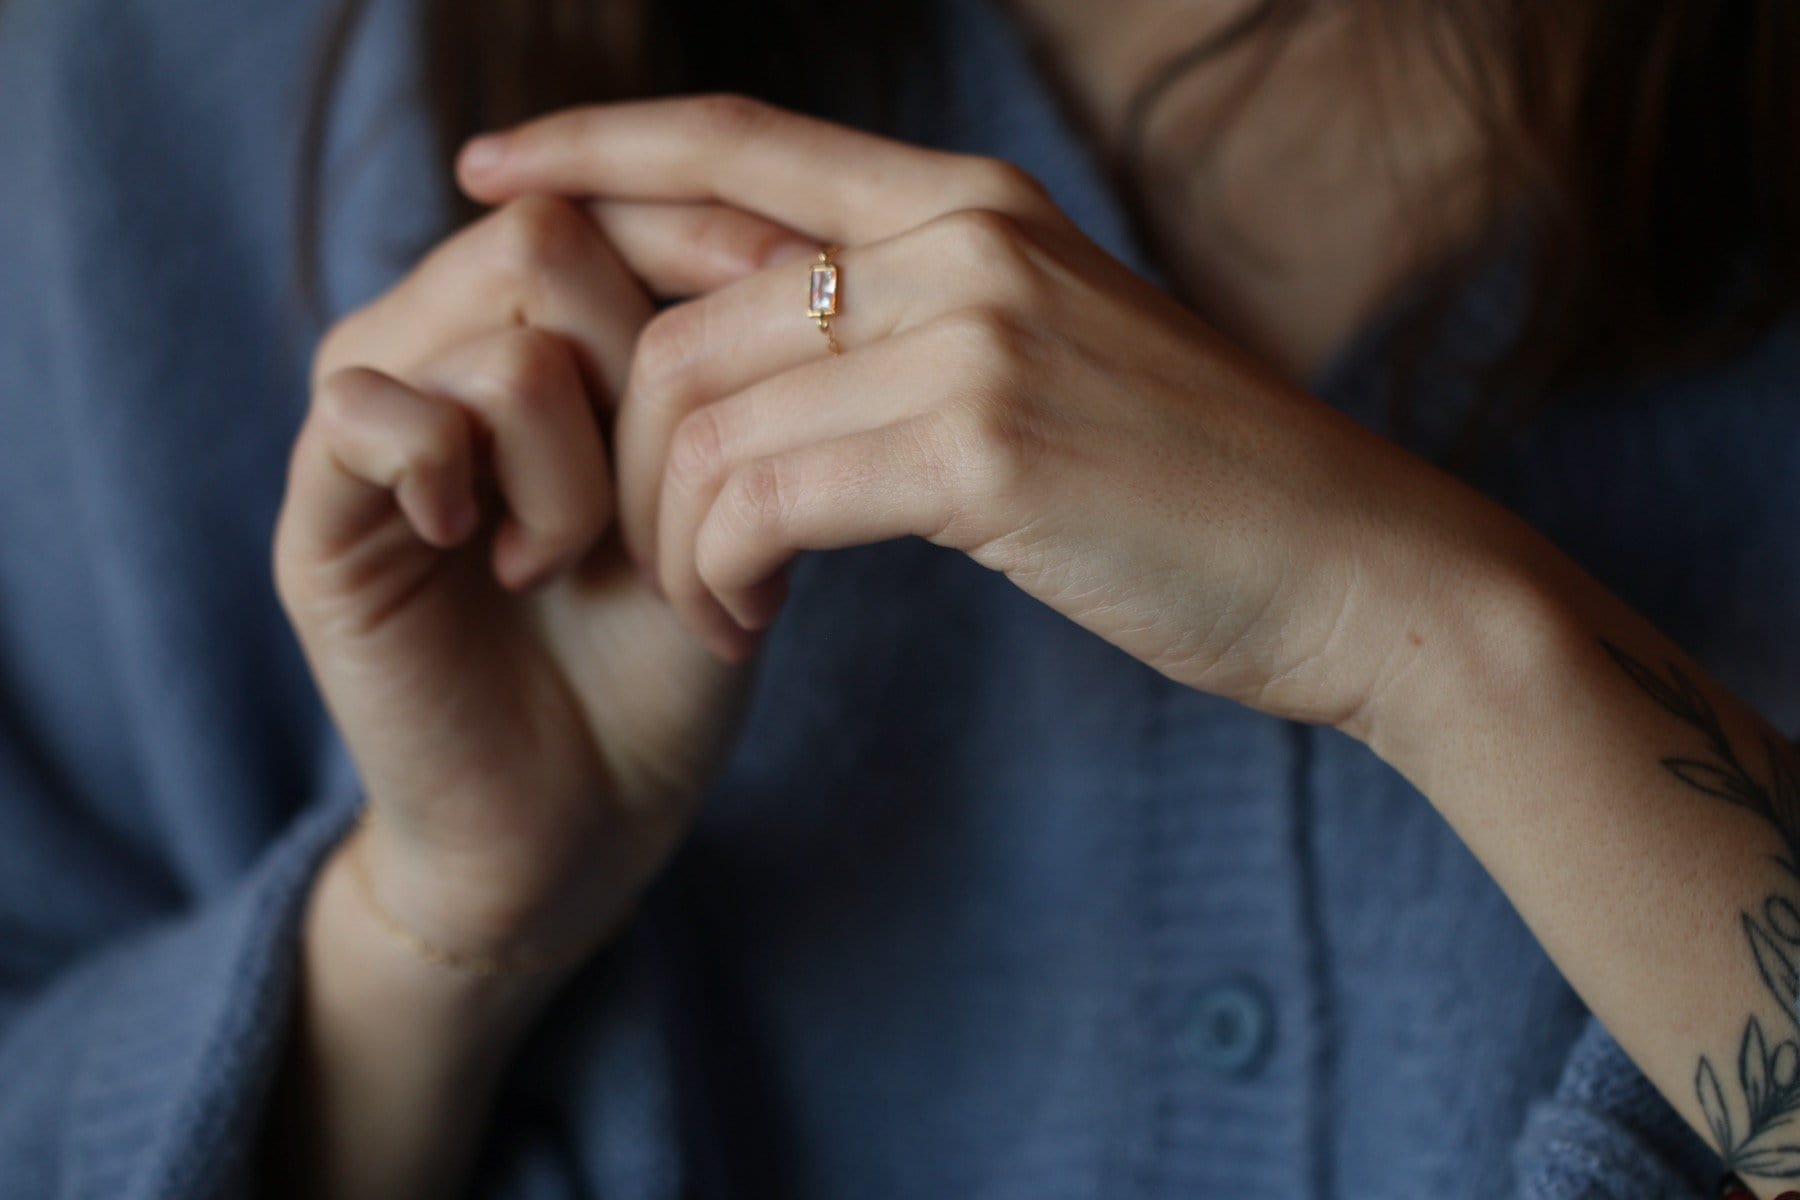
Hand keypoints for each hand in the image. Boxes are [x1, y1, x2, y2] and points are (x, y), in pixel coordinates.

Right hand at [275, 192, 813, 962]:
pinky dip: (453, 473)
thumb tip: (766, 241)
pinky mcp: (316, 513)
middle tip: (645, 509)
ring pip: (500, 344)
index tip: (772, 326)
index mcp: (530, 331)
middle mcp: (436, 350)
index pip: (596, 198)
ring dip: (577, 472)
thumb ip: (707, 368)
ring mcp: (368, 424)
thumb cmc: (662, 656)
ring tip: (565, 561)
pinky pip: (369, 411)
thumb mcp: (715, 495)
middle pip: (548, 243)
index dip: (693, 241)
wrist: (584, 817)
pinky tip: (484, 551)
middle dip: (641, 379)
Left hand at [456, 96, 1524, 734]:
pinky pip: (760, 496)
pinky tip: (740, 620)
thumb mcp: (1049, 356)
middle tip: (619, 548)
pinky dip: (717, 572)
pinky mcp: (983, 445)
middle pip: (681, 317)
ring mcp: (974, 333)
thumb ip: (912, 322)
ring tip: (704, 602)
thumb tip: (765, 331)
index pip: (733, 143)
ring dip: (665, 531)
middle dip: (616, 448)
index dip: (596, 148)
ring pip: (702, 412)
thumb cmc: (1199, 483)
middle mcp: (962, 241)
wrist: (1359, 565)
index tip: (493, 183)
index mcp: (972, 205)